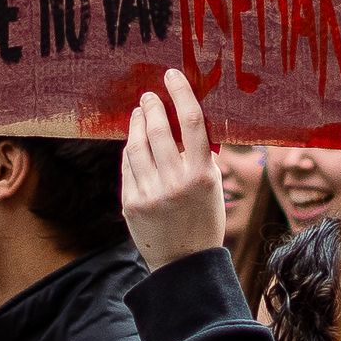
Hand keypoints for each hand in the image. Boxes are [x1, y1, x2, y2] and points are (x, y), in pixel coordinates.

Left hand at [120, 68, 227, 272]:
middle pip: (158, 130)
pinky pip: (128, 167)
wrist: (184, 264)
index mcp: (202, 175)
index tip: (172, 76)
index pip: (191, 122)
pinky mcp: (131, 203)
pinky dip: (131, 151)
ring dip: (137, 124)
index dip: (181, 94)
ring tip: (140, 113)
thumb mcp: (213, 187)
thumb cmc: (204, 220)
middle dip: (152, 106)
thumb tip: (187, 119)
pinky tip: (134, 142)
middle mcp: (175, 182)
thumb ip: (201, 156)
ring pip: (137, 146)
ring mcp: (150, 193)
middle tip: (149, 95)